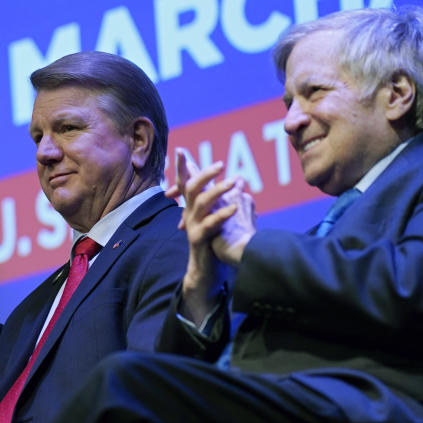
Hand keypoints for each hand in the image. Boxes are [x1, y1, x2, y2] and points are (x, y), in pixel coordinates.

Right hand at [166, 150, 255, 324]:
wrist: (207, 272)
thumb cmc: (215, 245)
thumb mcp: (221, 219)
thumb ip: (229, 200)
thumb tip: (241, 182)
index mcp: (194, 207)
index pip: (187, 183)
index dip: (183, 167)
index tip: (181, 150)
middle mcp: (190, 214)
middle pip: (192, 187)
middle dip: (205, 173)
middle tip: (221, 164)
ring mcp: (193, 226)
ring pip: (201, 202)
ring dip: (218, 190)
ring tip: (234, 182)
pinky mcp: (199, 239)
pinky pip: (210, 224)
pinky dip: (223, 214)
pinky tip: (234, 207)